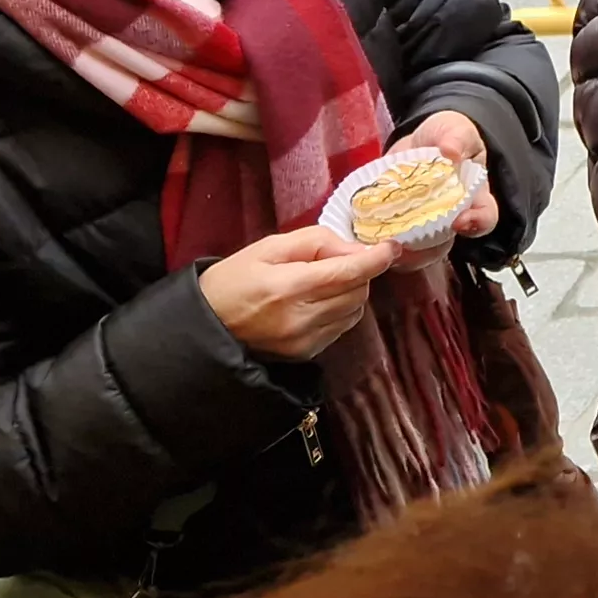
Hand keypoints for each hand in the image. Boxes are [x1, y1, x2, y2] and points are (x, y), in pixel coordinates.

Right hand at [200, 227, 398, 359]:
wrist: (206, 329)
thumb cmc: (232, 281)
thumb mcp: (267, 248)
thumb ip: (314, 242)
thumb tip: (355, 248)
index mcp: (288, 287)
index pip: (348, 273)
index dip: (376, 259)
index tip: (392, 246)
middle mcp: (301, 318)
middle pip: (357, 292)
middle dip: (360, 272)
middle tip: (341, 259)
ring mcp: (305, 341)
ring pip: (354, 312)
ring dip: (352, 292)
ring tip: (327, 281)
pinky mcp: (306, 355)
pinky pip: (341, 328)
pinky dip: (340, 311)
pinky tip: (319, 302)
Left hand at [388, 110, 499, 240]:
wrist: (418, 139)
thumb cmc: (446, 136)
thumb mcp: (456, 129)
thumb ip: (457, 137)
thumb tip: (450, 151)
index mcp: (473, 197)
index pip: (484, 218)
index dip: (476, 223)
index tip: (460, 221)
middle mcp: (450, 219)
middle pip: (444, 244)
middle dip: (426, 248)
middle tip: (407, 241)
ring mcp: (423, 226)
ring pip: (415, 251)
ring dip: (399, 250)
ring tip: (383, 240)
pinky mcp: (397, 225)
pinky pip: (390, 243)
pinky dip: (377, 242)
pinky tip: (366, 233)